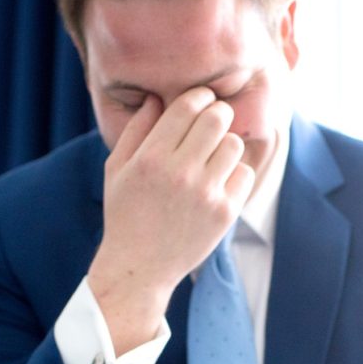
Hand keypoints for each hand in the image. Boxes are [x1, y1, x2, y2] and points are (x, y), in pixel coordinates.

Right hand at [88, 87, 253, 352]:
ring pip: (234, 144)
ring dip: (225, 145)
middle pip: (217, 119)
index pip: (188, 106)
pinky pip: (245, 174)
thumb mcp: (117, 169)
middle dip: (217, 114)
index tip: (202, 100)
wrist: (139, 267)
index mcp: (151, 158)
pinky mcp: (224, 213)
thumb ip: (136, 130)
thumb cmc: (125, 214)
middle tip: (213, 121)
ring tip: (213, 156)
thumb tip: (156, 98)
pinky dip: (235, 174)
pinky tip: (219, 181)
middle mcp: (180, 173)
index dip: (200, 96)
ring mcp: (205, 194)